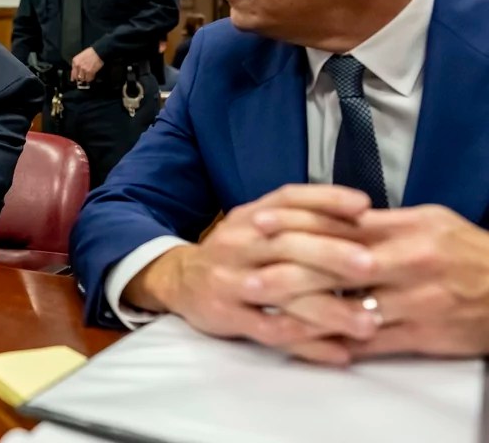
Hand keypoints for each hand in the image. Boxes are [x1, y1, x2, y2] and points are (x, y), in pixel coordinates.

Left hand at [69, 47, 103, 82]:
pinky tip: (91, 76)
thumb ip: (77, 64)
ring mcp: (84, 69)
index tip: (74, 79)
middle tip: (83, 77)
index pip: (72, 73)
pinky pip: (89, 79)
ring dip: (85, 78)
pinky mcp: (90, 71)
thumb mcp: (80, 56)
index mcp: (75, 61)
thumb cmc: (90, 53)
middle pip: (77, 77)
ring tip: (87, 76)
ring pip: (83, 79)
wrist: (98, 52)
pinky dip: (90, 78)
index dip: (73, 77)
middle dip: (80, 78)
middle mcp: (78, 66)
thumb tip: (76, 71)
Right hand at [124, 185, 380, 363]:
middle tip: (372, 266)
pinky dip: (307, 344)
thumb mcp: (257, 222)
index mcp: (250, 216)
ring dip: (327, 308)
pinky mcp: (227, 316)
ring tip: (368, 322)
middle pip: (287, 244)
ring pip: (281, 292)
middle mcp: (238, 243)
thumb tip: (361, 212)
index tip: (364, 207)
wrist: (180, 279)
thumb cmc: (236, 251)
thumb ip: (299, 216)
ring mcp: (231, 281)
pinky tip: (339, 352)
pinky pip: (270, 331)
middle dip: (331, 254)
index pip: (288, 200)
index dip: (325, 200)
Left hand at [260, 205, 488, 358]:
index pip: (341, 227)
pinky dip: (333, 344)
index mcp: (407, 233)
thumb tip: (335, 215)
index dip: (296, 226)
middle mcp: (408, 267)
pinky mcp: (419, 337)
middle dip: (289, 274)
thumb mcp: (429, 221)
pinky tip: (305, 342)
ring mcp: (413, 304)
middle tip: (250, 277)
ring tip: (266, 313)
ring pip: (347, 311)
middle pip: (337, 269)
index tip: (261, 225)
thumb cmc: (467, 251)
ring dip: (304, 315)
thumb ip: (380, 221)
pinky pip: (368, 344)